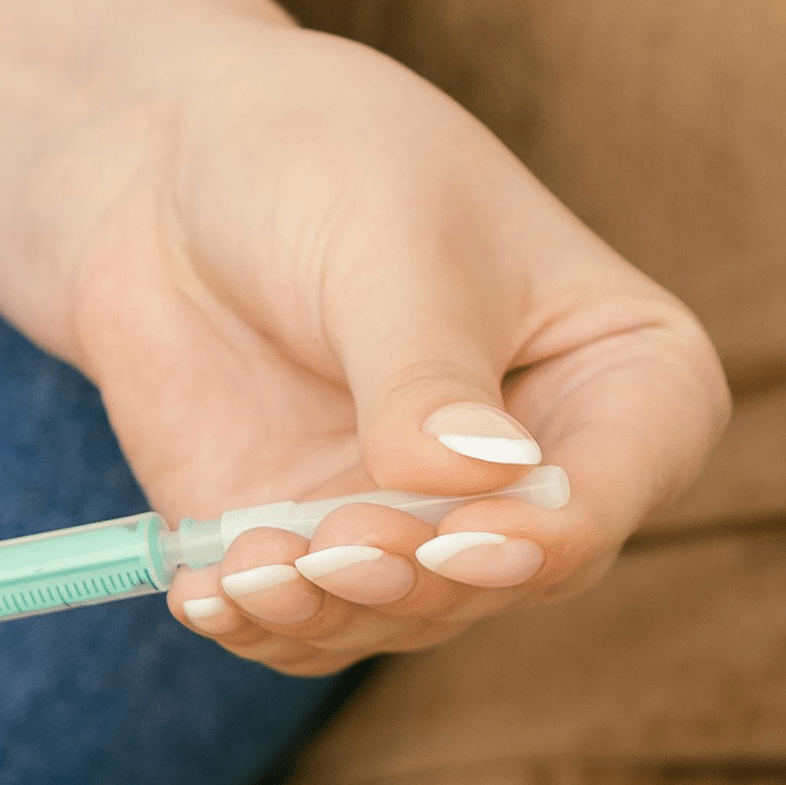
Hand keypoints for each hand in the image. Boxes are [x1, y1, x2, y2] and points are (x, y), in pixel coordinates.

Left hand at [55, 19, 729, 673]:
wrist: (166, 166)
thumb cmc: (317, 160)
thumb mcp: (389, 245)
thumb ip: (427, 373)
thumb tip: (477, 480)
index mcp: (610, 371)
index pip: (619, 481)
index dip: (553, 531)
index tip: (463, 534)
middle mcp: (524, 466)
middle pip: (510, 576)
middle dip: (422, 578)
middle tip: (336, 544)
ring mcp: (413, 513)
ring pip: (402, 615)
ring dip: (333, 611)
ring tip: (252, 567)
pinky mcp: (308, 542)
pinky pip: (300, 624)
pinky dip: (258, 623)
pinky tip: (204, 594)